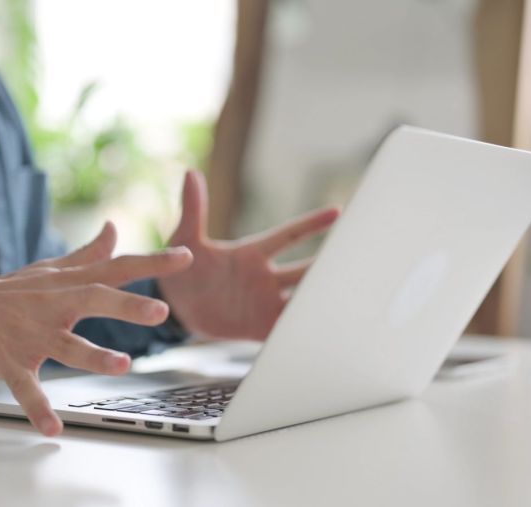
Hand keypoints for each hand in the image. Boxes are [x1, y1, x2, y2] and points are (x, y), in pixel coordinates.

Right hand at [0, 222, 192, 435]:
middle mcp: (52, 305)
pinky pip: (25, 387)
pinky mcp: (7, 360)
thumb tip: (113, 228)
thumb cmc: (7, 292)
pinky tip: (54, 427)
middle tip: (161, 312)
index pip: (115, 268)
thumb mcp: (48, 270)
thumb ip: (86, 255)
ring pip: (65, 345)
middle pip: (93, 300)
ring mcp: (30, 334)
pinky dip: (38, 408)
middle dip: (127, 306)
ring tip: (121, 366)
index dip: (151, 263)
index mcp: (67, 285)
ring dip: (93, 356)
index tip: (186, 257)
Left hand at [158, 171, 338, 339]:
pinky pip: (285, 328)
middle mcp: (265, 277)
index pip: (288, 235)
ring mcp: (264, 302)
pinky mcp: (258, 326)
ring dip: (321, 298)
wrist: (173, 306)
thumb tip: (191, 173)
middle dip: (330, 264)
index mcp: (252, 253)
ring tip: (350, 299)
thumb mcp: (185, 239)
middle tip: (358, 258)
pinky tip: (322, 331)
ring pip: (302, 299)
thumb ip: (193, 210)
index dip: (312, 225)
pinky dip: (301, 330)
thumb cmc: (182, 268)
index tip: (338, 211)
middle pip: (305, 269)